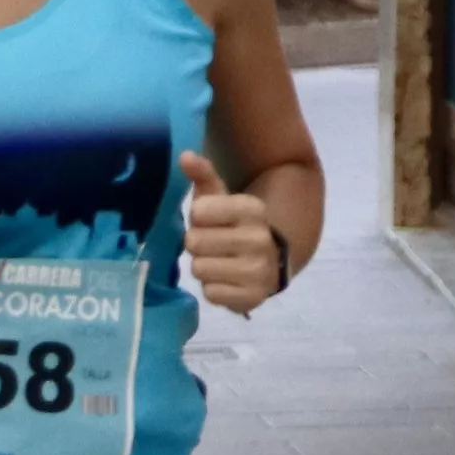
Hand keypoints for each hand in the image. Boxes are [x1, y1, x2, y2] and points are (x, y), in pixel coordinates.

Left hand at [178, 152, 281, 313]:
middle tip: (210, 244)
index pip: (201, 210)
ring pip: (200, 268)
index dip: (198, 216)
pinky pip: (210, 293)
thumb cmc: (233, 225)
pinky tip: (225, 280)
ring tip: (217, 261)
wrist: (270, 261)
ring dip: (202, 267)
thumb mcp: (220, 197)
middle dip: (196, 244)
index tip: (208, 219)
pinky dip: (213, 288)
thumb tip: (184, 155)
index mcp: (253, 209)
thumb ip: (203, 175)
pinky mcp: (252, 298)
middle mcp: (260, 239)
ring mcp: (259, 271)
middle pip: (194, 242)